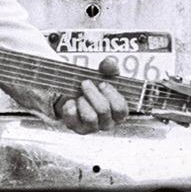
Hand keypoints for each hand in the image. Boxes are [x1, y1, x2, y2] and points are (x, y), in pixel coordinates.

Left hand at [12, 58, 130, 134]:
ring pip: (90, 118)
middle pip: (103, 110)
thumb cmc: (95, 87)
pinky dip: (70, 108)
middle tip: (85, 83)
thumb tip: (109, 63)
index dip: (111, 94)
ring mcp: (92, 128)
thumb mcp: (104, 75)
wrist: (74, 94)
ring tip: (79, 95)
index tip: (102, 83)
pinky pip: (73, 121)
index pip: (120, 109)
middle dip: (92, 93)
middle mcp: (107, 123)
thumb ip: (109, 68)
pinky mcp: (76, 128)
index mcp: (118, 113)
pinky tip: (71, 101)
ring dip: (83, 102)